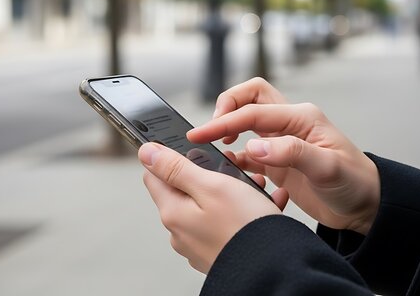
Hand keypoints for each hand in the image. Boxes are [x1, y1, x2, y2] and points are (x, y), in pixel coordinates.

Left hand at [138, 142, 287, 272]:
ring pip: (211, 206)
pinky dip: (242, 213)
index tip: (195, 153)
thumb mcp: (210, 185)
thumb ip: (176, 168)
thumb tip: (147, 153)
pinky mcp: (219, 252)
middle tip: (235, 172)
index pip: (154, 176)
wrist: (272, 267)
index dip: (172, 158)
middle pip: (186, 190)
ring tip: (256, 190)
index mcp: (173, 212)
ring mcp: (200, 244)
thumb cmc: (244, 226)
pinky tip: (263, 207)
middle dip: (211, 175)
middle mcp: (182, 232)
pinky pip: (226, 224)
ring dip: (232, 193)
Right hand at [187, 78, 379, 234]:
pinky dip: (236, 160)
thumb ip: (292, 153)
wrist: (365, 206)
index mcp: (301, 117)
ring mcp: (282, 143)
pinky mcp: (278, 163)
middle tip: (207, 133)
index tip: (202, 133)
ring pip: (246, 126)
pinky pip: (249, 155)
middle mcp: (290, 124)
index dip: (224, 120)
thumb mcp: (328, 167)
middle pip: (249, 100)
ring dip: (228, 136)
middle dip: (226, 110)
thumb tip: (255, 146)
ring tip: (213, 155)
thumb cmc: (355, 182)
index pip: (254, 110)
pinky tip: (232, 173)